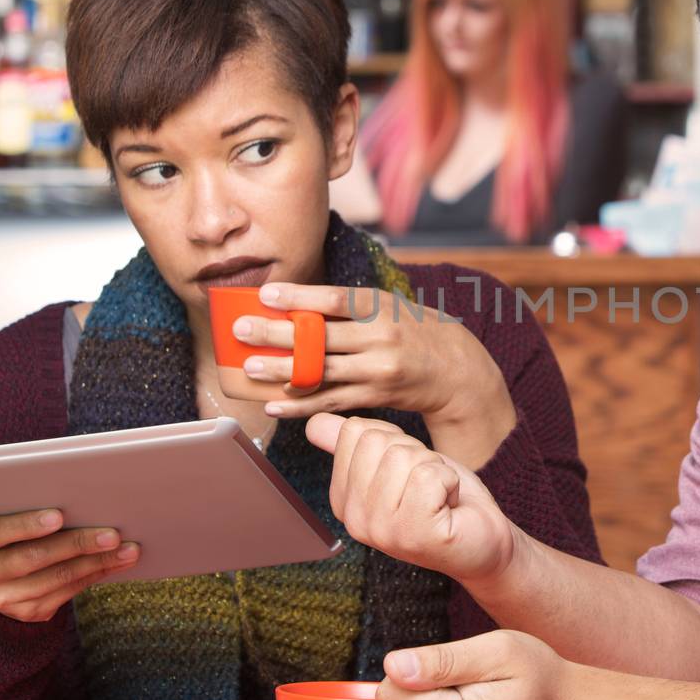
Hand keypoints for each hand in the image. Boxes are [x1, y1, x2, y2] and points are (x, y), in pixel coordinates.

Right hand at [0, 509, 139, 622]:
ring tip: (128, 549)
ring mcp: (3, 598)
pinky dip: (96, 575)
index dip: (26, 524)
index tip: (59, 516)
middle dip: (76, 544)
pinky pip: (67, 593)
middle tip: (112, 534)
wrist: (2, 571)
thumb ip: (32, 507)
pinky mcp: (27, 613)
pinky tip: (118, 562)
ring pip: (55, 579)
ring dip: (97, 563)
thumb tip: (85, 495)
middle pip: (32, 558)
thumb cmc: (16, 530)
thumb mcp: (11, 516)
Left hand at [237, 282, 515, 468]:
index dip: (299, 297)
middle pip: (321, 337)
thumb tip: (297, 301)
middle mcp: (381, 339)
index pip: (335, 300)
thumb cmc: (416, 331)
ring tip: (249, 368)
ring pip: (322, 372)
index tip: (265, 294)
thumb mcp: (391, 306)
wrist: (458, 372)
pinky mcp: (375, 397)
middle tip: (241, 330)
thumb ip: (351, 305)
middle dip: (277, 334)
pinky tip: (274, 403)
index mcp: (382, 308)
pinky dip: (300, 405)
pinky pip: (331, 402)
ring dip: (281, 371)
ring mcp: (378, 371)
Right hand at [306, 413, 517, 585]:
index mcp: (343, 501)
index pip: (355, 432)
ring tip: (439, 499)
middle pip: (378, 440)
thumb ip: (356, 444)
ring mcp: (382, 532)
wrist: (484, 541)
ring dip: (435, 469)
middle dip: (415, 454)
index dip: (395, 442)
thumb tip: (314, 422)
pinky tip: (449, 508)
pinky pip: (428, 475)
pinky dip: (449, 482)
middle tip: (428, 487)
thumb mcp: (398, 463)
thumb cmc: (442, 500)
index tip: (408, 474)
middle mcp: (355, 521)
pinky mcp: (415, 535)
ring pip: (404, 456)